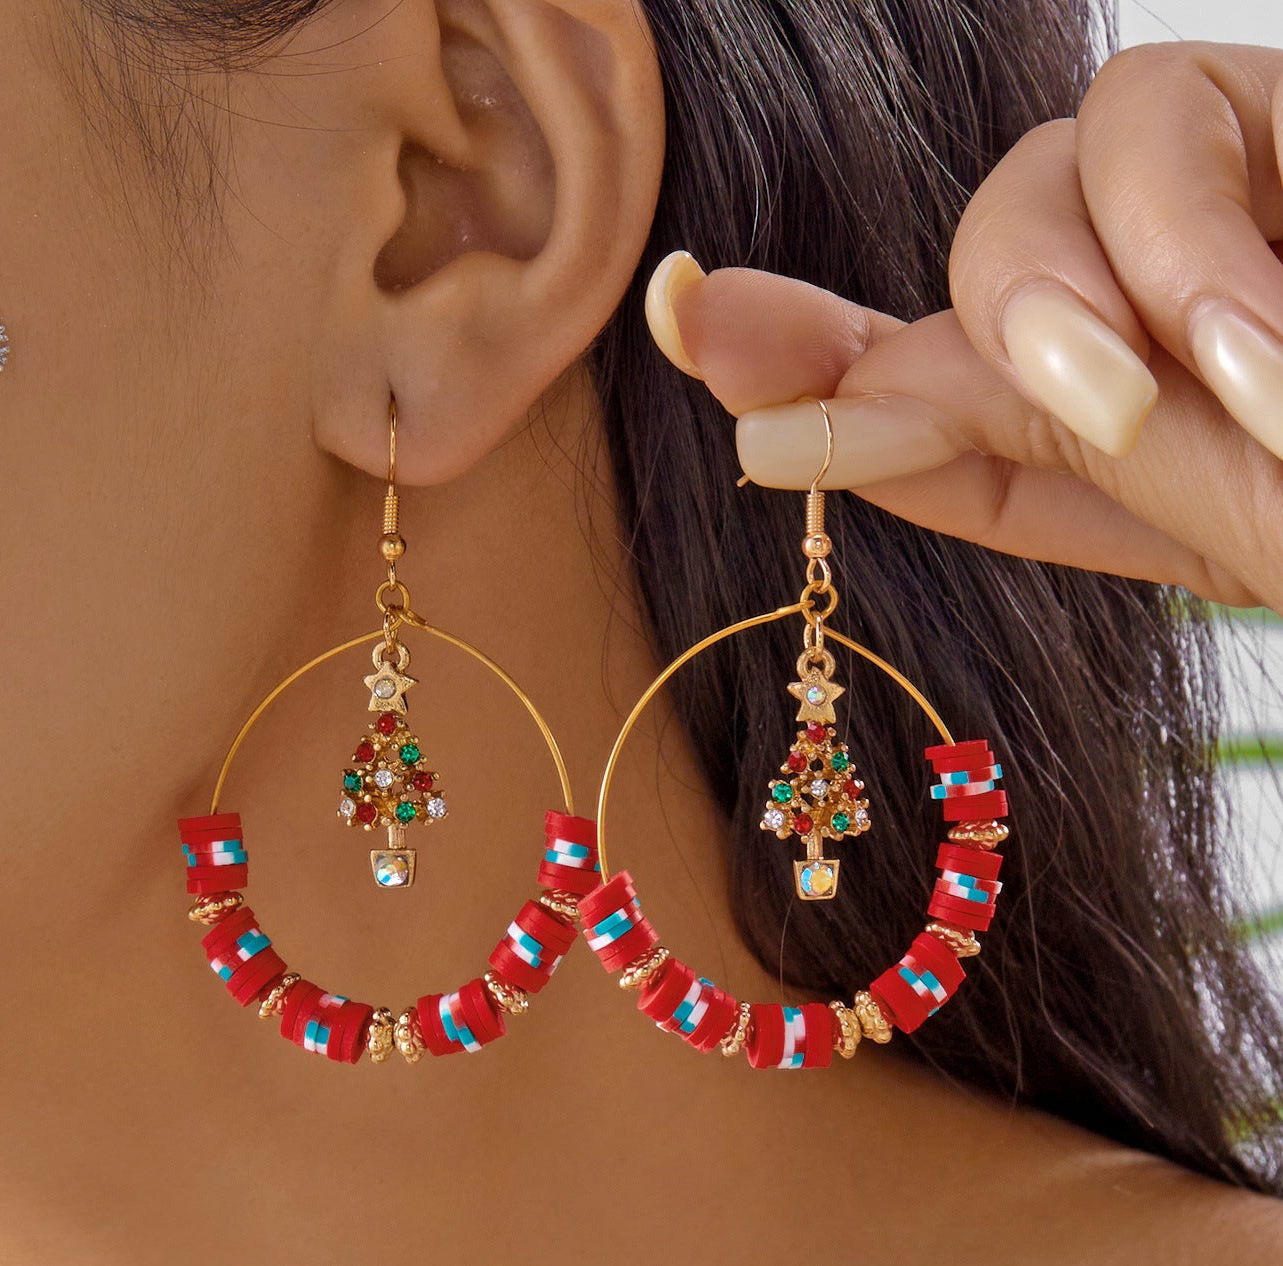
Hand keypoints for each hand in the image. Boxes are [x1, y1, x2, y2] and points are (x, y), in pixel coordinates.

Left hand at [646, 40, 1282, 614]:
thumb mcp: (1198, 516)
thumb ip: (1003, 446)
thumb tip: (779, 424)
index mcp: (1103, 440)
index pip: (915, 386)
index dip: (790, 352)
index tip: (682, 314)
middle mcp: (1135, 321)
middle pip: (970, 259)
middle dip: (987, 325)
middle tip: (1101, 412)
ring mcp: (1200, 217)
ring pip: (1037, 167)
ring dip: (1077, 289)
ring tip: (1213, 393)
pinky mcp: (1275, 119)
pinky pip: (1157, 108)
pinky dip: (1184, 232)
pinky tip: (1264, 346)